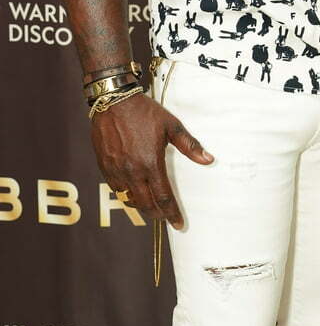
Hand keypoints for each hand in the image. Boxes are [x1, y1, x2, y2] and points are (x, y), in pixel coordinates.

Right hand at [91, 92, 212, 227]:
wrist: (113, 102)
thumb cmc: (144, 112)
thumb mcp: (171, 126)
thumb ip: (190, 146)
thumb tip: (208, 159)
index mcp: (151, 163)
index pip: (163, 198)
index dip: (172, 214)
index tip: (178, 224)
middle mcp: (132, 171)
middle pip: (146, 205)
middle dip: (157, 215)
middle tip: (165, 218)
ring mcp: (116, 171)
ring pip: (129, 200)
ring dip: (141, 207)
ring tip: (151, 208)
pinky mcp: (105, 167)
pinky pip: (116, 190)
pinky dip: (126, 195)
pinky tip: (133, 193)